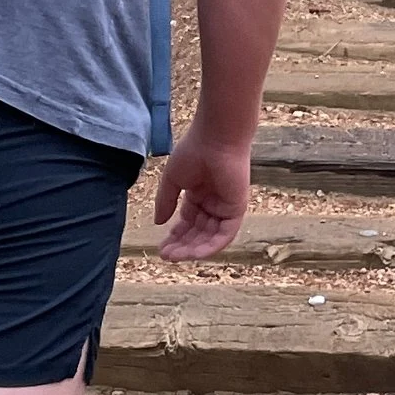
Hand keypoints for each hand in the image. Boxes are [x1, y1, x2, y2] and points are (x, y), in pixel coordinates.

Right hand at [151, 131, 250, 261]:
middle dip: (182, 245)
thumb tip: (158, 222)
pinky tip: (194, 253)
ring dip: (193, 249)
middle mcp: (213, 204)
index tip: (161, 248)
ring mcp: (225, 207)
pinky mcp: (236, 209)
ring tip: (175, 256)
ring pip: (210, 237)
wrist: (215, 139)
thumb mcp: (172, 180)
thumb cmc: (194, 151)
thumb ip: (166, 202)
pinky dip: (211, 245)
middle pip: (198, 232)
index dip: (175, 236)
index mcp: (199, 195)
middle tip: (166, 256)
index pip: (187, 222)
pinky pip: (225, 234)